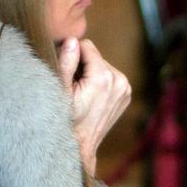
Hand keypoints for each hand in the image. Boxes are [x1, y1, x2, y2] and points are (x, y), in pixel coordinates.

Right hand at [57, 38, 130, 175]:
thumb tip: (72, 40)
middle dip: (83, 65)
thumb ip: (66, 62)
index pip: (87, 45)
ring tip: (81, 92)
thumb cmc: (65, 119)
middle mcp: (119, 81)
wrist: (79, 146)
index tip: (66, 71)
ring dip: (91, 72)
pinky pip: (110, 76)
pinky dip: (100, 81)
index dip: (72, 54)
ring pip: (103, 65)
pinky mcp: (126, 94)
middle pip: (96, 56)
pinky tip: (91, 96)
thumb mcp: (60, 91)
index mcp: (103, 78)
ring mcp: (125, 88)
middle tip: (73, 85)